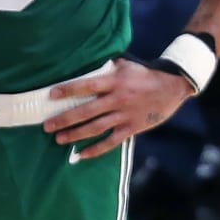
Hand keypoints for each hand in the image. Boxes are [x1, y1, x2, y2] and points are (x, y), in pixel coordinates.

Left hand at [43, 61, 191, 160]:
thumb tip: (87, 64)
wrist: (173, 87)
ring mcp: (124, 116)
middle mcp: (117, 99)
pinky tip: (82, 155)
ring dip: (75, 135)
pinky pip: (111, 142)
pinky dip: (96, 150)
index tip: (51, 96)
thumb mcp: (126, 65)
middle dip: (64, 119)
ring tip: (59, 139)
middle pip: (86, 111)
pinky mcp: (131, 128)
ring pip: (95, 128)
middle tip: (47, 126)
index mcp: (114, 81)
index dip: (68, 90)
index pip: (86, 86)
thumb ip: (107, 67)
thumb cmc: (146, 74)